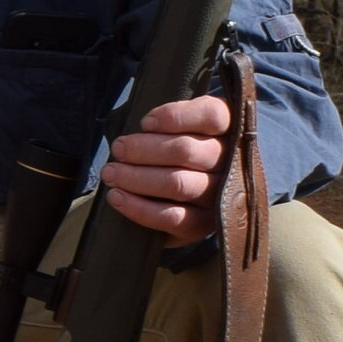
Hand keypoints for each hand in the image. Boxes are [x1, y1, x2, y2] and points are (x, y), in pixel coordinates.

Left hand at [99, 91, 233, 238]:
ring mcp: (220, 197)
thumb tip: (144, 126)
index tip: (145, 122)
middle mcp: (231, 164)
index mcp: (230, 130)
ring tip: (111, 173)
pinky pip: (171, 217)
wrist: (198, 201)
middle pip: (185, 150)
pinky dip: (138, 207)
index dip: (175, 116)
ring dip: (135, 177)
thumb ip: (174, 119)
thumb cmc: (183, 152)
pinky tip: (117, 197)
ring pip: (176, 183)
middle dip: (143, 148)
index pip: (212, 115)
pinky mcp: (204, 225)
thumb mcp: (187, 127)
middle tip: (118, 148)